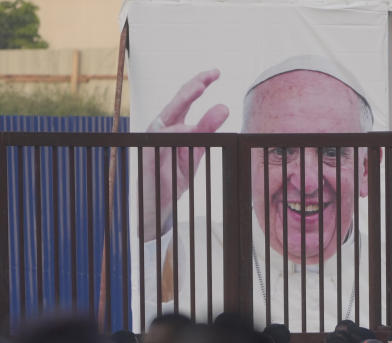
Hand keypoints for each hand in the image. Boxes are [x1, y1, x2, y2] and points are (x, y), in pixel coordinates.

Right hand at [141, 69, 229, 241]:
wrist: (160, 202)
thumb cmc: (175, 174)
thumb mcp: (196, 149)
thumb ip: (207, 130)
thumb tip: (223, 107)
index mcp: (173, 124)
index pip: (185, 98)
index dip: (198, 83)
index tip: (215, 71)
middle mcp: (161, 128)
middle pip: (176, 101)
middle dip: (193, 85)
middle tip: (211, 74)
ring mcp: (153, 141)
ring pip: (167, 118)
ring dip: (184, 102)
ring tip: (201, 88)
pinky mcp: (148, 156)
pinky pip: (159, 142)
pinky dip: (172, 134)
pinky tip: (185, 126)